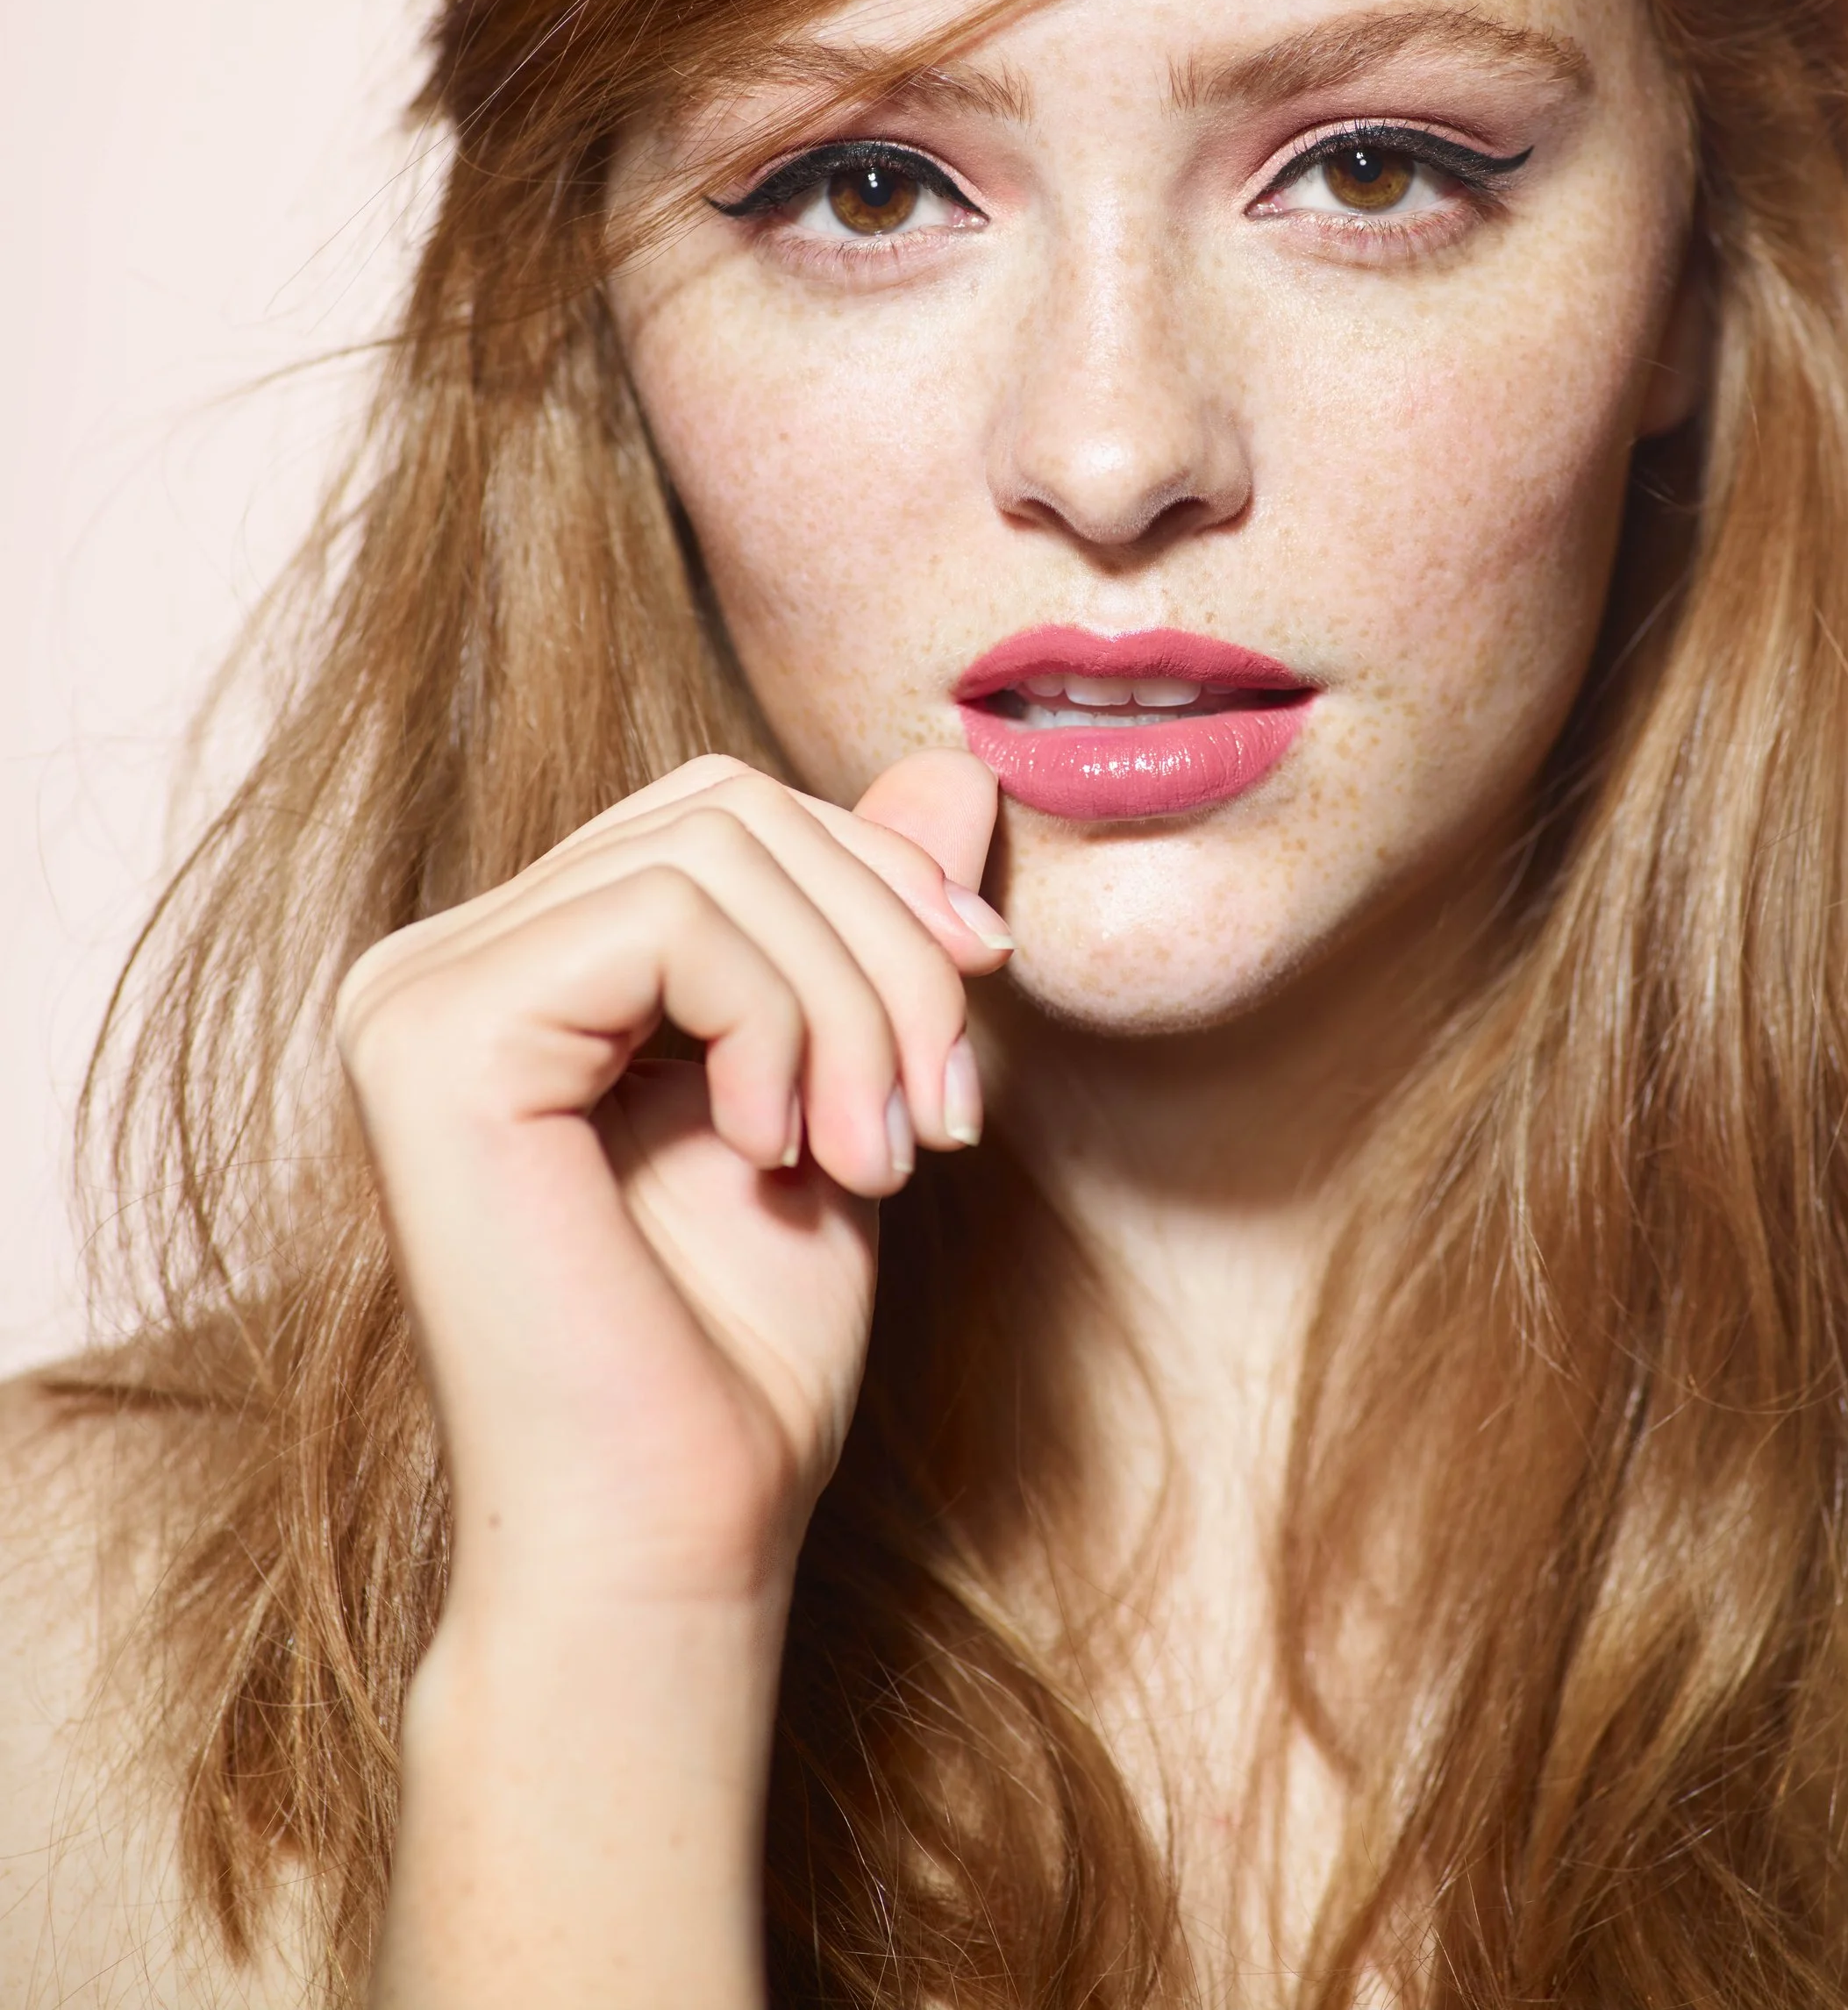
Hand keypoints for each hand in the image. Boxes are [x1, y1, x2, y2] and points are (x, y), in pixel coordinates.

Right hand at [335, 747, 1006, 1614]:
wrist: (673, 1537)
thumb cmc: (744, 1351)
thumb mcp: (846, 1085)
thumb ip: (871, 922)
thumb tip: (953, 759)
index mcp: (520, 967)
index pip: (722, 810)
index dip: (877, 876)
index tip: (981, 1008)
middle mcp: (441, 962)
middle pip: (726, 806)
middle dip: (885, 941)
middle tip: (945, 1114)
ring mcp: (418, 994)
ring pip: (714, 850)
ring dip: (856, 1000)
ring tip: (878, 1156)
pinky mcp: (430, 1038)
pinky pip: (669, 918)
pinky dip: (778, 1020)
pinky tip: (776, 1149)